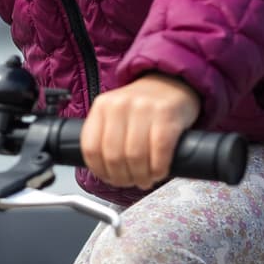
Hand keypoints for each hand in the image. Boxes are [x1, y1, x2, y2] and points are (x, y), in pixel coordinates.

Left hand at [80, 73, 201, 189]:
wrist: (173, 82)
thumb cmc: (143, 105)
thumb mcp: (116, 113)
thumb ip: (105, 136)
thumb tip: (102, 172)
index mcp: (102, 106)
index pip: (90, 148)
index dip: (100, 171)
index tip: (110, 178)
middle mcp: (120, 105)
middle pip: (114, 157)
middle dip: (123, 178)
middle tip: (131, 181)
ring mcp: (144, 109)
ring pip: (135, 158)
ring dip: (141, 176)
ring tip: (146, 178)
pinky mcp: (167, 116)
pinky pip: (159, 153)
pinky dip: (158, 169)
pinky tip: (159, 171)